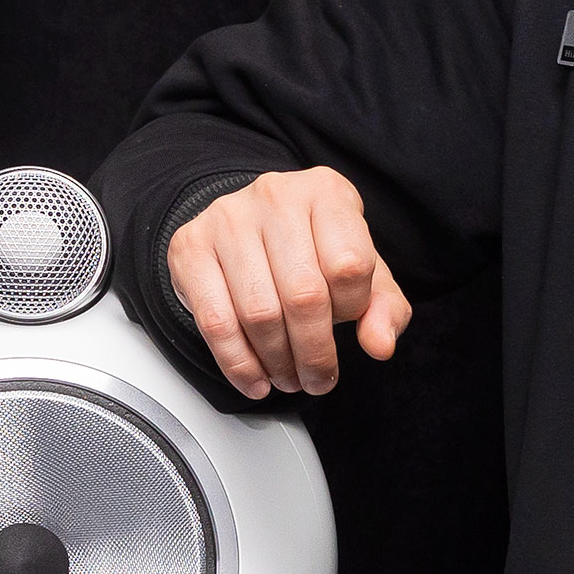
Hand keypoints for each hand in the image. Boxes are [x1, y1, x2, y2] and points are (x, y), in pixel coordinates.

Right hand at [164, 166, 411, 398]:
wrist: (249, 225)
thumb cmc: (312, 249)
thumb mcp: (362, 270)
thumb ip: (383, 307)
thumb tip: (381, 345)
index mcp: (327, 192)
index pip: (349, 266)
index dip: (352, 309)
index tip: (346, 324)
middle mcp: (276, 196)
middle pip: (303, 294)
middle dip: (314, 353)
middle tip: (318, 381)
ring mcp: (227, 218)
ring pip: (259, 312)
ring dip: (277, 362)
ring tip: (288, 379)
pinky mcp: (190, 247)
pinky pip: (215, 321)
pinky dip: (238, 363)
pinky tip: (255, 380)